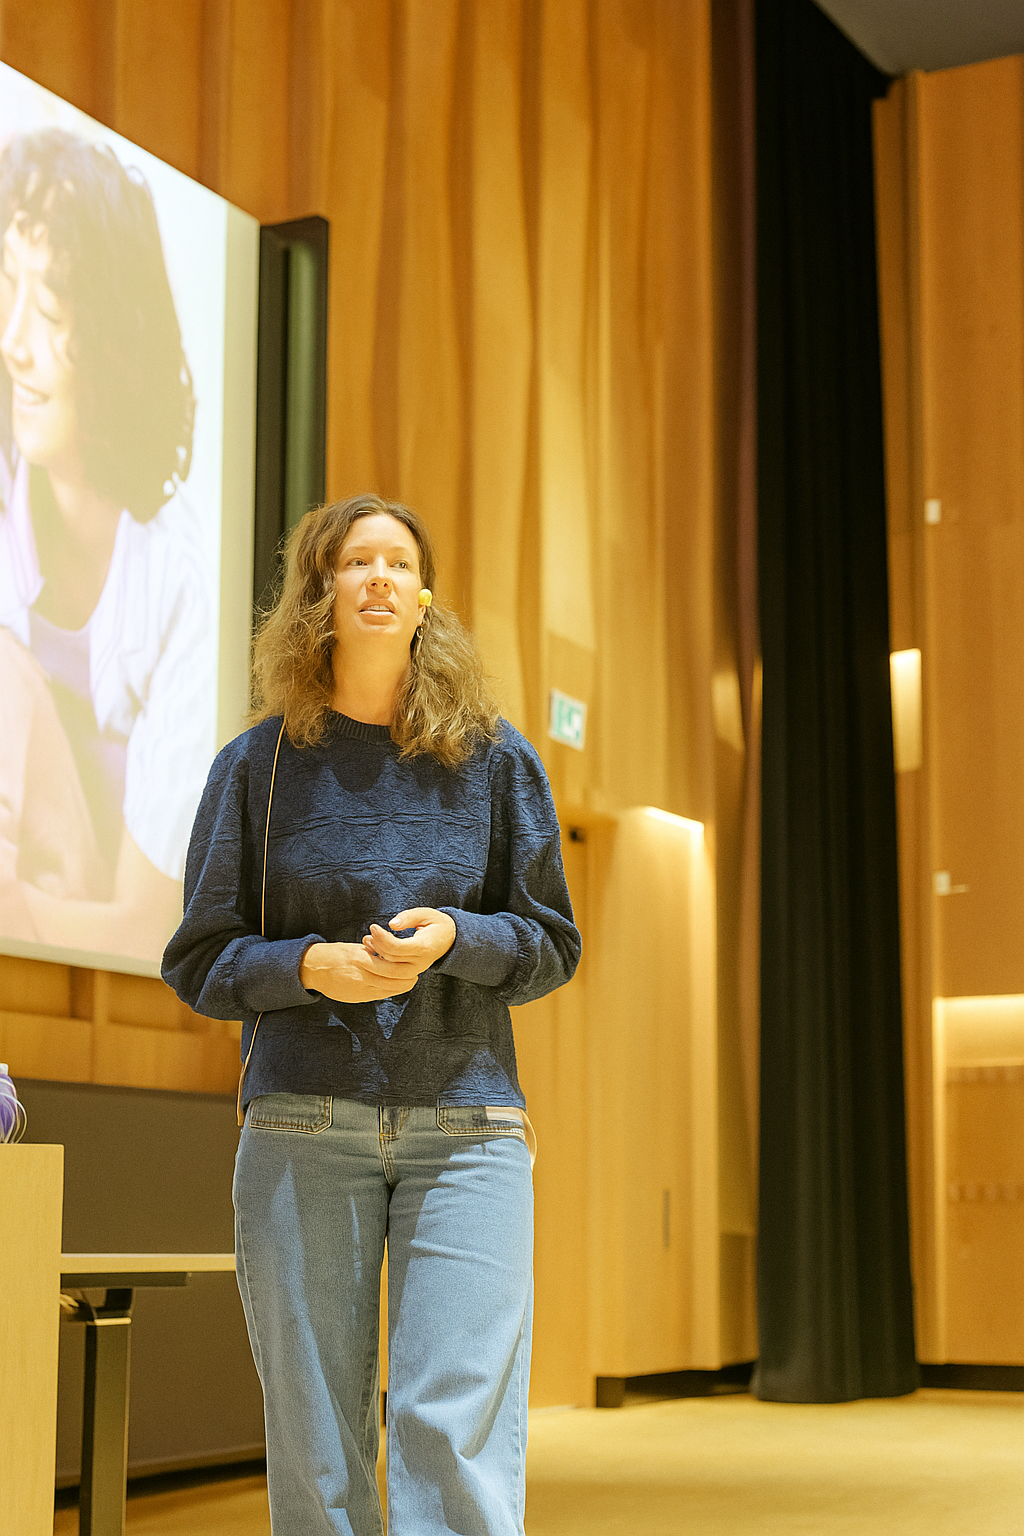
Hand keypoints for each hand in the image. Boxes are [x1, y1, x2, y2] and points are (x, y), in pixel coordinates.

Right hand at [299, 941, 418, 1003]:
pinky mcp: (357, 997)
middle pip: (393, 980)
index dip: (405, 967)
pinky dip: (388, 992)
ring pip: (388, 990)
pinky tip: (393, 987)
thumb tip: (391, 957)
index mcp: (361, 959)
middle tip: (415, 976)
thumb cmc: (335, 955)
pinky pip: (378, 996)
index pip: (391, 966)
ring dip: (400, 987)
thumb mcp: (354, 949)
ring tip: (408, 982)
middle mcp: (361, 975)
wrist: (313, 969)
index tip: (412, 964)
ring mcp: (359, 989)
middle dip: (408, 979)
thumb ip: (372, 954)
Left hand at [362, 907, 456, 976]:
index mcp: (425, 947)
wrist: (449, 940)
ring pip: (390, 971)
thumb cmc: (436, 924)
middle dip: (376, 948)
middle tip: (367, 935)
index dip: (382, 938)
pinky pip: (392, 974)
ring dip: (375, 958)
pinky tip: (373, 950)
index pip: (398, 948)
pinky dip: (380, 963)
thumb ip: (409, 917)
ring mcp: (415, 970)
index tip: (373, 926)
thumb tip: (392, 924)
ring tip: (367, 942)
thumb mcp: (426, 914)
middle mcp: (420, 962)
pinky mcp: (410, 974)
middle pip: (391, 961)